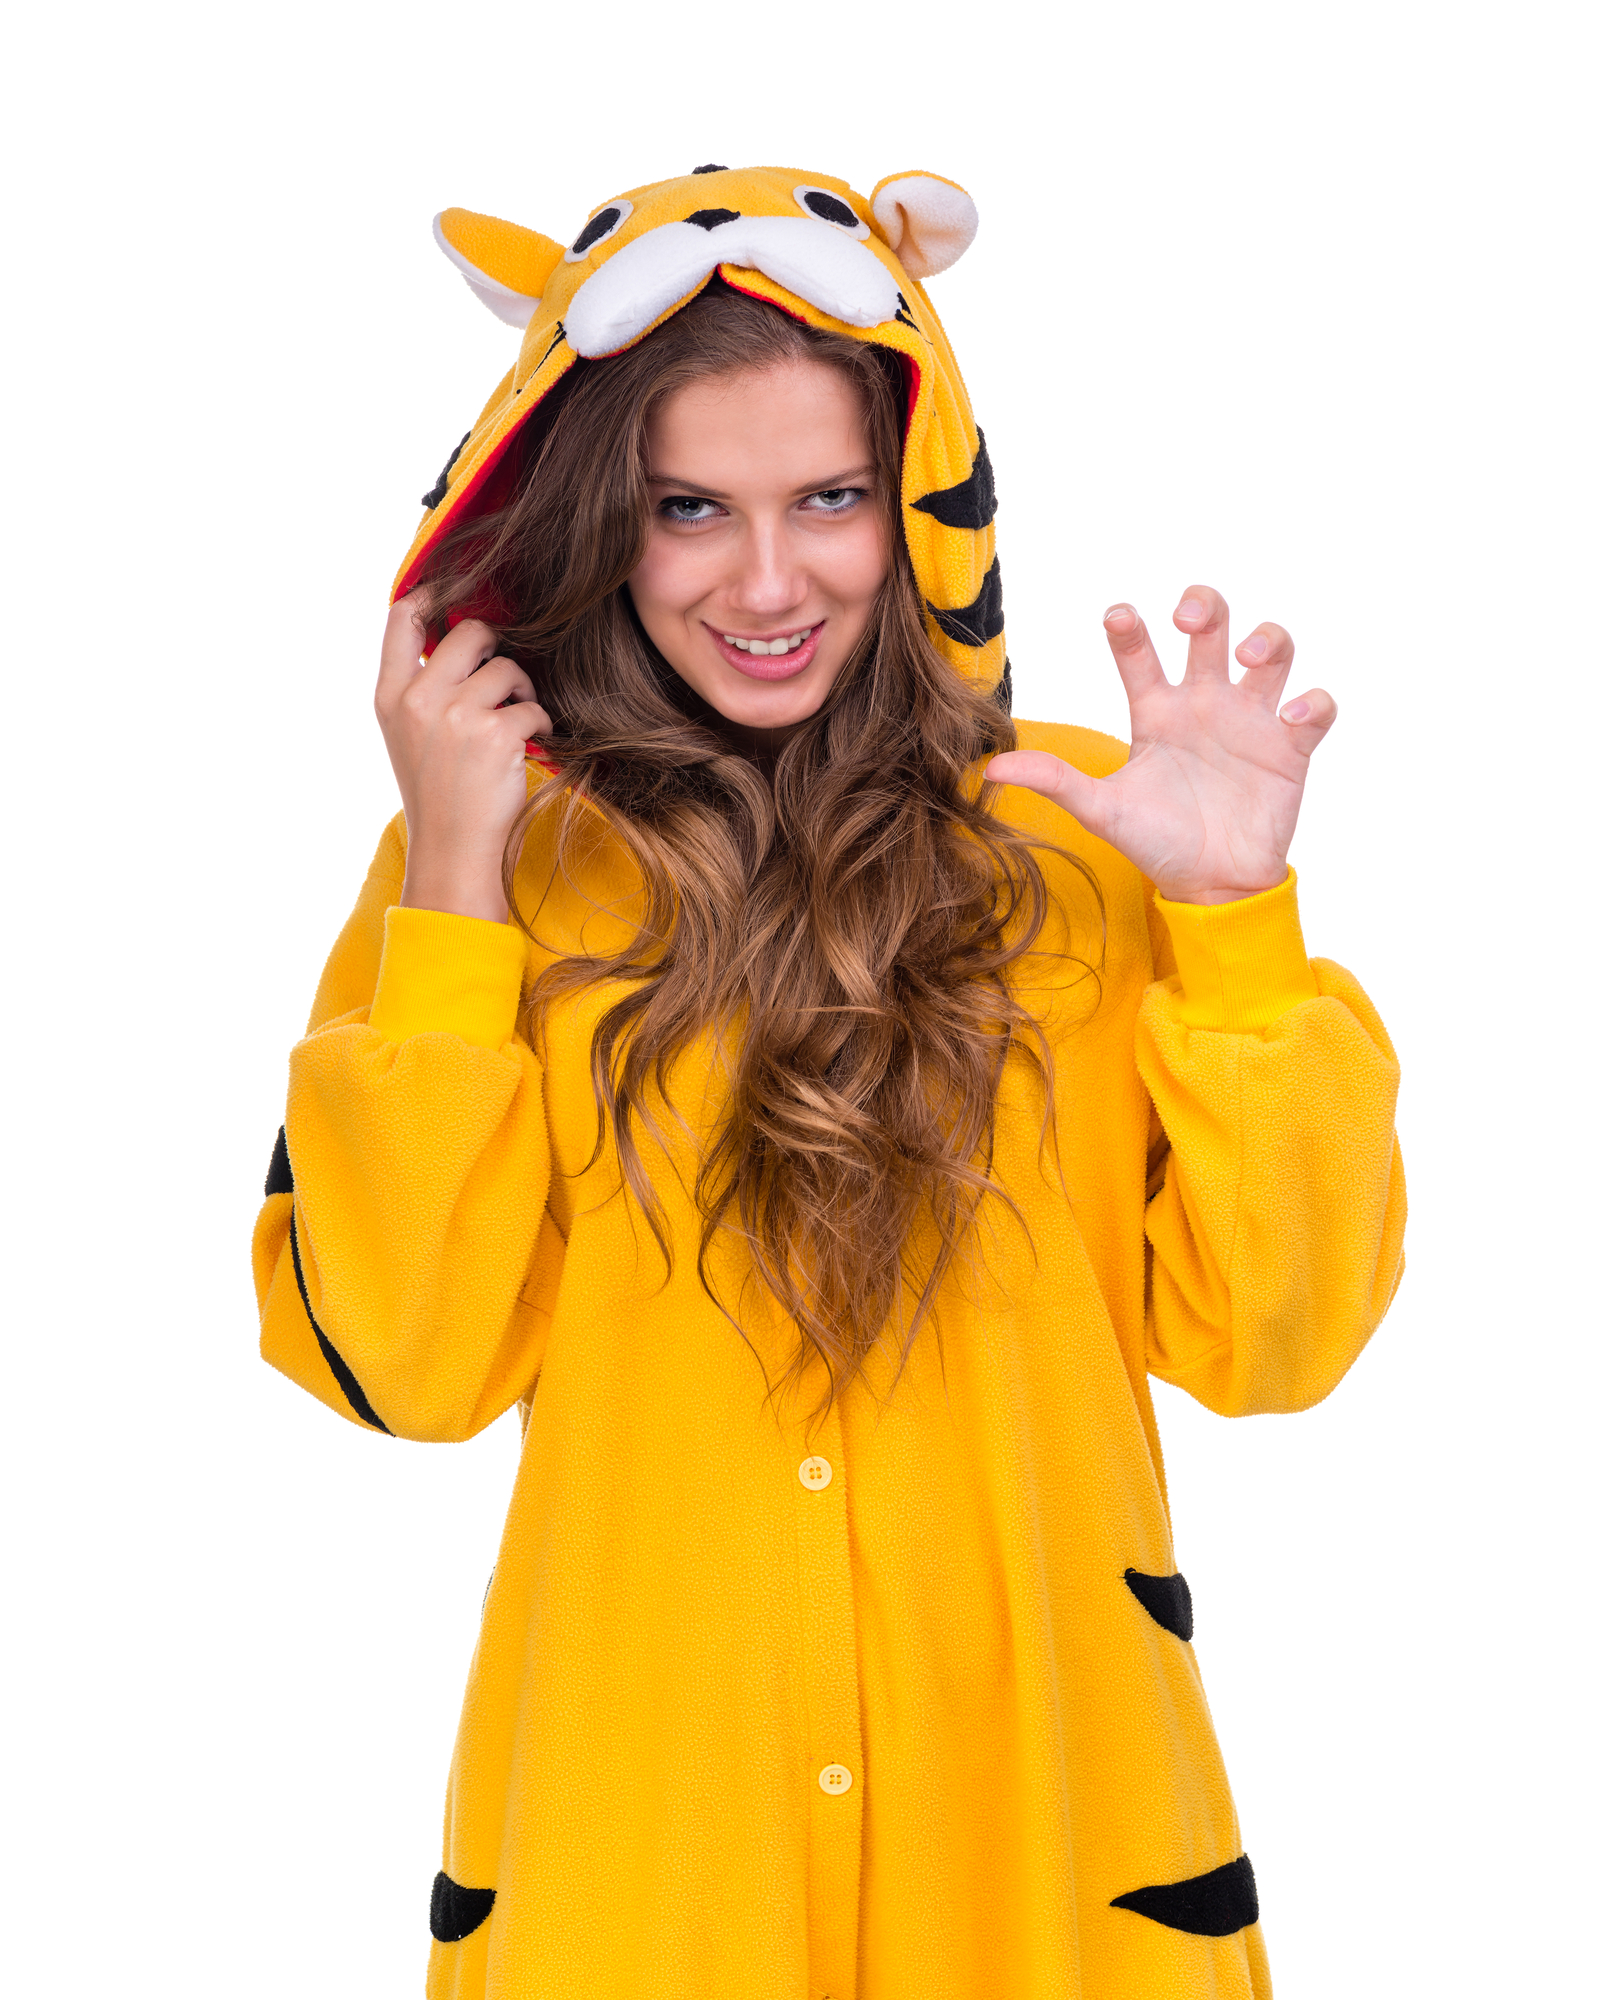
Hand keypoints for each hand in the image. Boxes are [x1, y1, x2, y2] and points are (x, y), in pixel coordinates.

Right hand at [375, 596, 552, 922]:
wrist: (452, 851)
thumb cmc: (437, 794)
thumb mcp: (407, 735)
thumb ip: (421, 687)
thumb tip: (459, 632)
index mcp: (390, 696)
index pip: (402, 617)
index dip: (434, 595)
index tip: (457, 598)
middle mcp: (418, 699)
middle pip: (470, 631)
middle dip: (496, 650)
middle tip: (502, 682)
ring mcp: (456, 716)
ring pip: (508, 668)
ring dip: (522, 692)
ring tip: (516, 722)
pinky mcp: (495, 735)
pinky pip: (533, 707)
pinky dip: (539, 724)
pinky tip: (529, 746)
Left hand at [983, 587, 1335, 903]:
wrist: (1209, 886)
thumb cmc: (1156, 841)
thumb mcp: (1101, 810)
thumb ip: (1054, 781)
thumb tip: (991, 769)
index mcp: (1156, 711)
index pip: (1139, 652)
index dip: (1128, 628)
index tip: (1116, 616)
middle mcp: (1203, 704)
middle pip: (1211, 627)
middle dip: (1205, 605)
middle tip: (1190, 617)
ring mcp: (1250, 720)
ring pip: (1271, 651)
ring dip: (1266, 640)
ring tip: (1248, 660)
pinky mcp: (1291, 747)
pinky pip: (1315, 707)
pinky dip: (1311, 702)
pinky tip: (1290, 717)